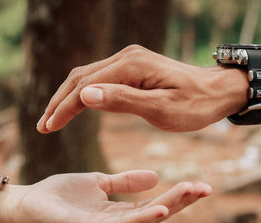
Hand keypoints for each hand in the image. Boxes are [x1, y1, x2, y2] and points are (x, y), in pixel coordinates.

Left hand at [0, 170, 210, 222]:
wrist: (31, 202)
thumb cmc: (64, 194)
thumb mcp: (100, 182)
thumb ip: (125, 181)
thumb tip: (155, 176)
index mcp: (121, 213)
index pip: (156, 204)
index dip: (177, 195)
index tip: (199, 184)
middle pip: (156, 213)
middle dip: (182, 201)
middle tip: (206, 188)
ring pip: (144, 219)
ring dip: (169, 207)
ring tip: (190, 193)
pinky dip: (142, 218)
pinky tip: (160, 209)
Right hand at [37, 45, 248, 132]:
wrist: (217, 91)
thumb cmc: (194, 105)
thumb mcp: (161, 109)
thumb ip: (123, 100)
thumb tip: (84, 94)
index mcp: (131, 66)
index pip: (86, 86)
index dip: (64, 108)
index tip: (48, 127)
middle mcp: (126, 57)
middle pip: (80, 77)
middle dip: (59, 102)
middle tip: (43, 126)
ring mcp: (129, 60)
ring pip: (87, 76)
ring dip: (68, 97)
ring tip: (53, 119)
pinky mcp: (133, 68)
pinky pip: (101, 78)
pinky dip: (84, 93)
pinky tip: (77, 107)